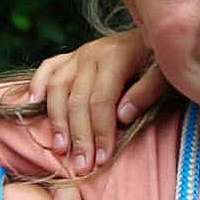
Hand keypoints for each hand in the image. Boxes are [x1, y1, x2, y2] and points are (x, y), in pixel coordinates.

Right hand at [29, 30, 163, 175]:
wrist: (156, 33)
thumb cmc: (162, 60)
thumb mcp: (166, 74)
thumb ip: (147, 92)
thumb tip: (122, 116)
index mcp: (116, 57)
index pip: (102, 101)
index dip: (101, 132)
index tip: (102, 160)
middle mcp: (92, 53)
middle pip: (77, 100)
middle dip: (79, 136)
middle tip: (81, 166)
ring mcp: (78, 54)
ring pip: (57, 88)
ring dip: (56, 121)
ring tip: (60, 148)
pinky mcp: (70, 56)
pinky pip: (47, 69)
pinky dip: (37, 85)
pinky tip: (33, 104)